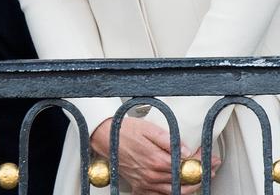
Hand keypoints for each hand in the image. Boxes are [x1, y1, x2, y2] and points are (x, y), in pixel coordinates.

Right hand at [91, 117, 218, 194]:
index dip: (202, 162)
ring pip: (176, 191)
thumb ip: (169, 140)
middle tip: (211, 167)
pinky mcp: (140, 186)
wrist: (104, 137)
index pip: (187, 165)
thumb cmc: (124, 130)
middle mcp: (152, 175)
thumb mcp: (148, 128)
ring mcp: (146, 182)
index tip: (210, 157)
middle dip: (201, 174)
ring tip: (200, 177)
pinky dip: (173, 192)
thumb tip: (186, 151)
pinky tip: (178, 187)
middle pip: (185, 181)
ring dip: (191, 186)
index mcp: (157, 160)